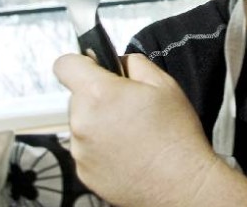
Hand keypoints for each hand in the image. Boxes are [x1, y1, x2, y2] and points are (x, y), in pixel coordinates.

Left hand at [54, 53, 223, 205]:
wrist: (181, 184)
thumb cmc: (176, 137)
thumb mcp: (164, 84)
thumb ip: (133, 63)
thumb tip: (117, 62)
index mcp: (98, 94)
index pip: (65, 64)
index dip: (81, 62)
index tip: (93, 68)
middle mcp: (82, 121)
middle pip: (77, 96)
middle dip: (98, 96)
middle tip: (129, 106)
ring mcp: (80, 150)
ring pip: (82, 124)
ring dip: (99, 123)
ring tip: (132, 133)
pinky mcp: (84, 172)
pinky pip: (86, 149)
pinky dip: (102, 148)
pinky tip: (127, 151)